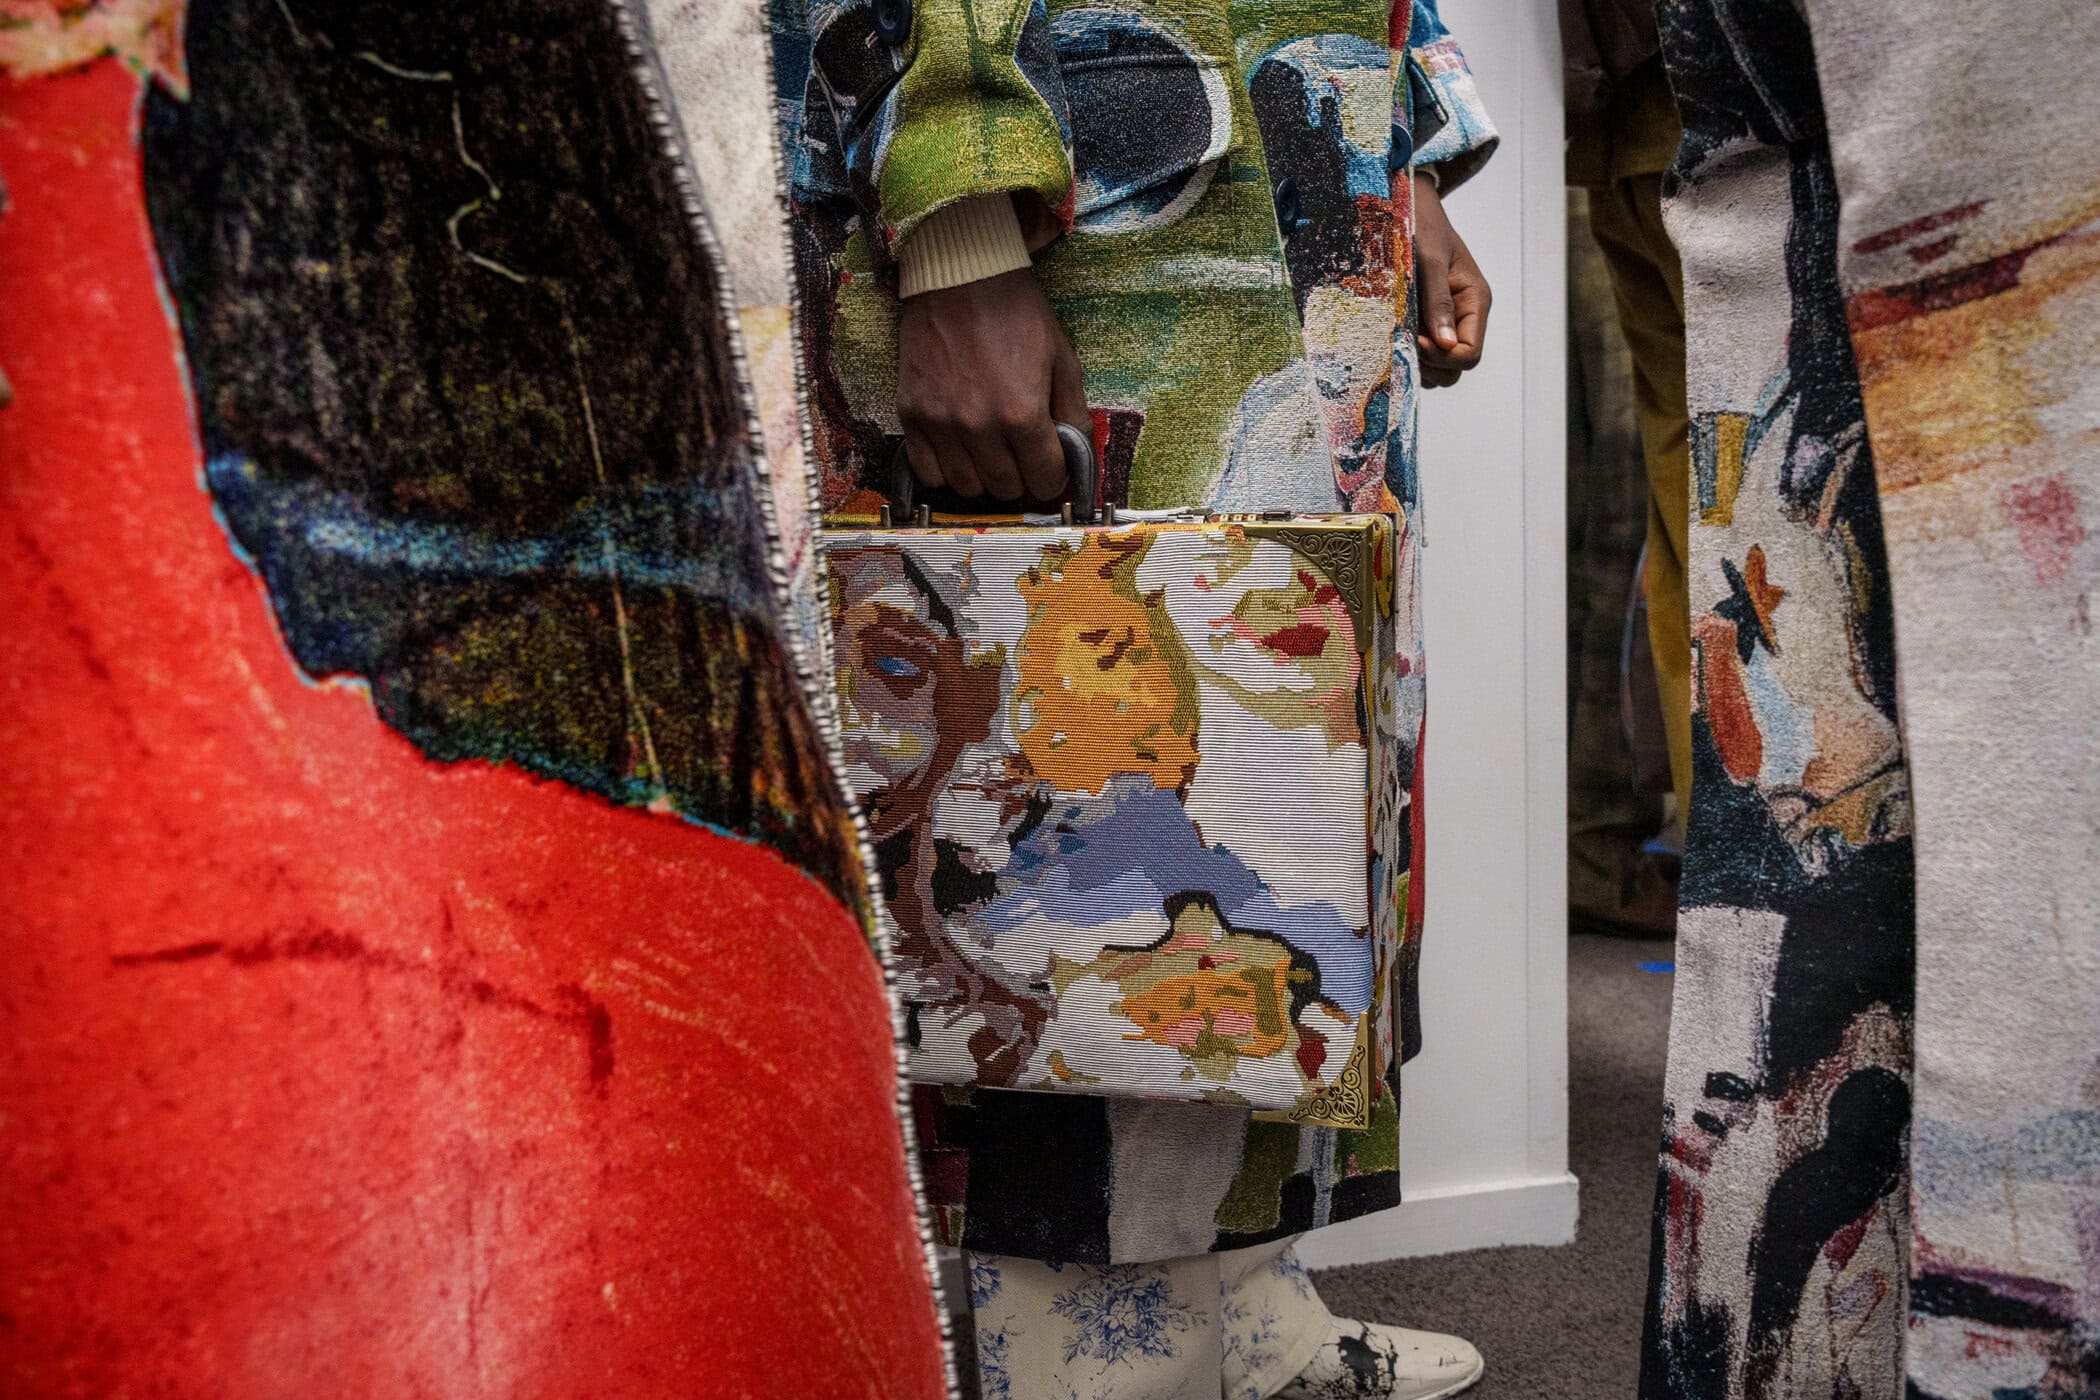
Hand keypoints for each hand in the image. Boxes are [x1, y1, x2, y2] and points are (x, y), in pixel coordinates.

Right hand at [896, 267, 1088, 500]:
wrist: (961, 276)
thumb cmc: (1016, 313)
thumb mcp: (1062, 358)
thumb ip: (1073, 412)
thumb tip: (1077, 455)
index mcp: (1023, 414)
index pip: (1044, 480)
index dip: (1053, 477)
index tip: (1050, 467)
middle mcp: (980, 426)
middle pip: (1006, 488)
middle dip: (1021, 479)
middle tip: (1022, 458)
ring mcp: (941, 423)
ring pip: (967, 487)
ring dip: (984, 479)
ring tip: (991, 454)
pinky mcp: (912, 415)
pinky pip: (927, 472)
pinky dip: (945, 472)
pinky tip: (959, 453)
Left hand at [1413, 172, 1490, 387]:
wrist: (1408, 206)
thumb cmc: (1421, 225)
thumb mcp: (1430, 260)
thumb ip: (1437, 301)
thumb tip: (1444, 344)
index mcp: (1474, 301)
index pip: (1469, 354)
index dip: (1443, 357)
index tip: (1416, 340)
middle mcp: (1463, 316)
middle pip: (1455, 367)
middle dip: (1430, 364)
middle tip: (1403, 342)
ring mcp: (1445, 320)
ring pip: (1438, 366)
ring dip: (1418, 362)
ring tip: (1396, 338)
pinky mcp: (1426, 320)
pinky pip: (1422, 352)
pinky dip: (1408, 352)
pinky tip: (1392, 334)